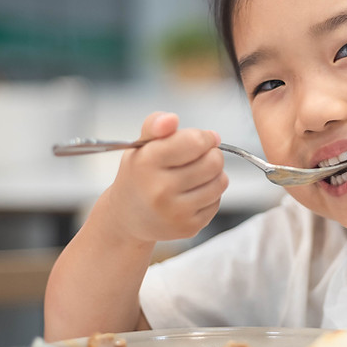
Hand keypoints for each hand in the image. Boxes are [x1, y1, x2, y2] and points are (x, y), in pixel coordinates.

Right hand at [101, 112, 228, 242]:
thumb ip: (156, 124)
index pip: (195, 141)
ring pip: (220, 182)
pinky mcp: (188, 227)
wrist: (127, 218)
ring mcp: (175, 212)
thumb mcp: (141, 145)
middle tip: (200, 157)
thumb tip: (171, 119)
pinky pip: (217, 201)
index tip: (200, 140)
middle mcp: (160, 189)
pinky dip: (210, 194)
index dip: (204, 137)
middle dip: (212, 155)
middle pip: (213, 162)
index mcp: (147, 162)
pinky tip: (192, 194)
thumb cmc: (139, 175)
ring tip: (197, 175)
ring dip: (214, 174)